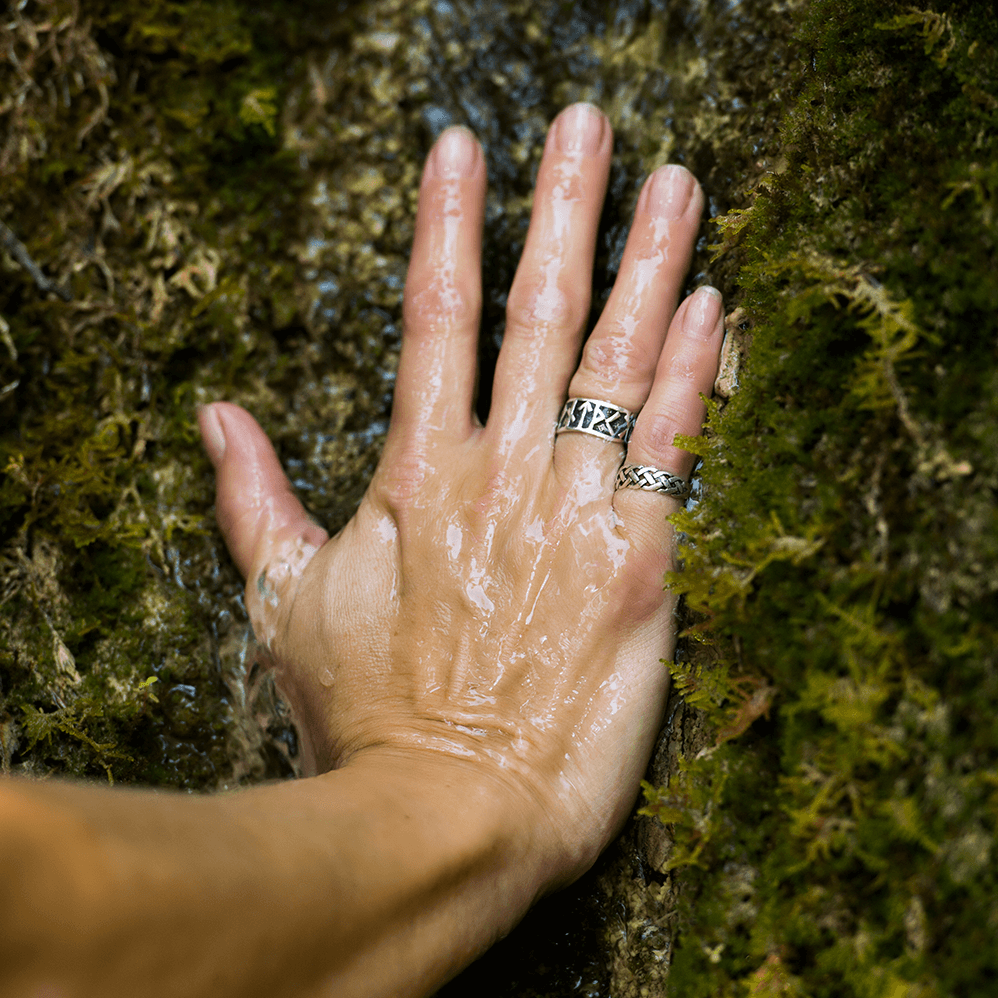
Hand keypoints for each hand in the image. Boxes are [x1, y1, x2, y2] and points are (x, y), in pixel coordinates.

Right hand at [198, 102, 722, 888]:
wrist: (444, 815)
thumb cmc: (363, 718)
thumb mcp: (285, 605)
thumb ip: (255, 501)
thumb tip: (217, 417)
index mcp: (420, 477)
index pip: (433, 316)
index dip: (449, 224)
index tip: (461, 149)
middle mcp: (501, 476)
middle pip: (538, 314)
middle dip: (563, 209)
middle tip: (587, 124)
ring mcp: (576, 516)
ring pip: (619, 365)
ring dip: (651, 264)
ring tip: (675, 184)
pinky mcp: (640, 569)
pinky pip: (673, 455)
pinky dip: (697, 378)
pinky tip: (715, 307)